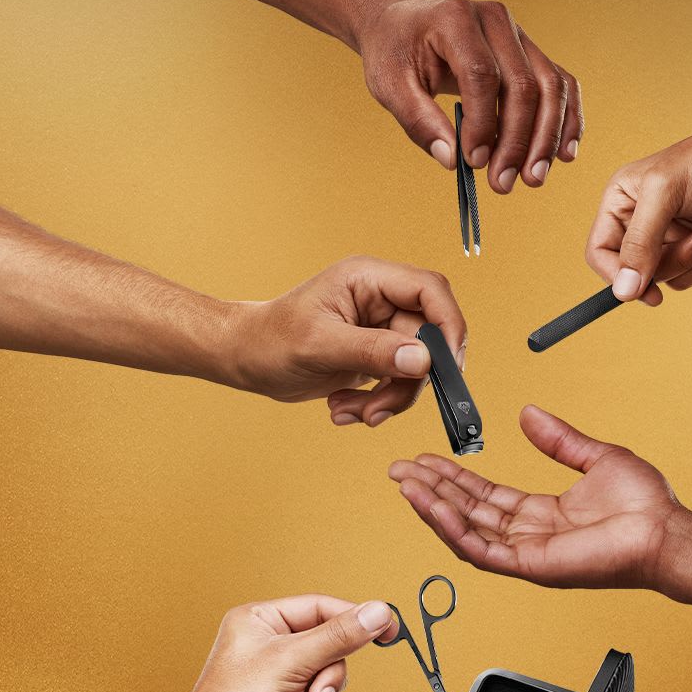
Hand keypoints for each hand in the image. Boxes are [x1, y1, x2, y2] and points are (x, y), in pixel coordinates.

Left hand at [168, 595, 397, 691]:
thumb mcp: (292, 663)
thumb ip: (338, 636)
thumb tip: (377, 612)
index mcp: (262, 619)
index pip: (322, 608)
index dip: (355, 618)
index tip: (388, 629)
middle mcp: (269, 644)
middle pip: (330, 649)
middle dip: (326, 681)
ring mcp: (278, 677)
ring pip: (328, 682)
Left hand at [224, 256, 466, 426]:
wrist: (244, 359)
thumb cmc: (270, 339)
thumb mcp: (319, 345)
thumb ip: (373, 350)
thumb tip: (423, 360)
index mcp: (369, 278)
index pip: (431, 291)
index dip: (448, 325)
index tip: (446, 366)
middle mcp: (380, 300)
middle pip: (428, 337)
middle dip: (409, 379)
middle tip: (380, 407)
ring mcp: (379, 328)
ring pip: (417, 367)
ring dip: (391, 398)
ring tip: (354, 412)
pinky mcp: (375, 355)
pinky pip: (398, 382)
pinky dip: (378, 403)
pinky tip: (345, 408)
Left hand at [357, 0, 582, 192]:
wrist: (402, 23)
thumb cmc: (394, 52)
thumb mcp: (389, 85)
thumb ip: (419, 120)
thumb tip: (452, 160)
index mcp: (456, 18)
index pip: (481, 75)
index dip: (482, 123)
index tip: (473, 162)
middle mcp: (495, 19)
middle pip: (523, 84)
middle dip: (517, 141)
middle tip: (503, 183)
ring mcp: (518, 34)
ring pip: (550, 86)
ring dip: (546, 137)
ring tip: (533, 178)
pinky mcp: (530, 52)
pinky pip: (560, 84)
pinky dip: (566, 120)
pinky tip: (564, 154)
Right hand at [390, 404, 684, 587]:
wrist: (666, 531)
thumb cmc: (645, 504)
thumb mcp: (595, 457)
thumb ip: (558, 439)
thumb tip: (529, 413)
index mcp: (543, 513)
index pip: (485, 495)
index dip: (453, 477)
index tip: (427, 460)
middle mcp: (530, 535)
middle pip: (467, 511)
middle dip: (432, 489)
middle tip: (400, 470)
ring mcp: (527, 553)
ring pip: (465, 531)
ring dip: (433, 506)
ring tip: (407, 483)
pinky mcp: (530, 566)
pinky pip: (480, 549)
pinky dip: (452, 527)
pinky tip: (432, 505)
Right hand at [586, 104, 691, 301]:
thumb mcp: (667, 192)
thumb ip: (640, 242)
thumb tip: (623, 292)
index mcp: (623, 202)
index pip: (600, 253)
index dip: (617, 276)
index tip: (647, 291)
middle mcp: (646, 224)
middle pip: (644, 274)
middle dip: (683, 258)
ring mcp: (677, 241)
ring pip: (679, 281)